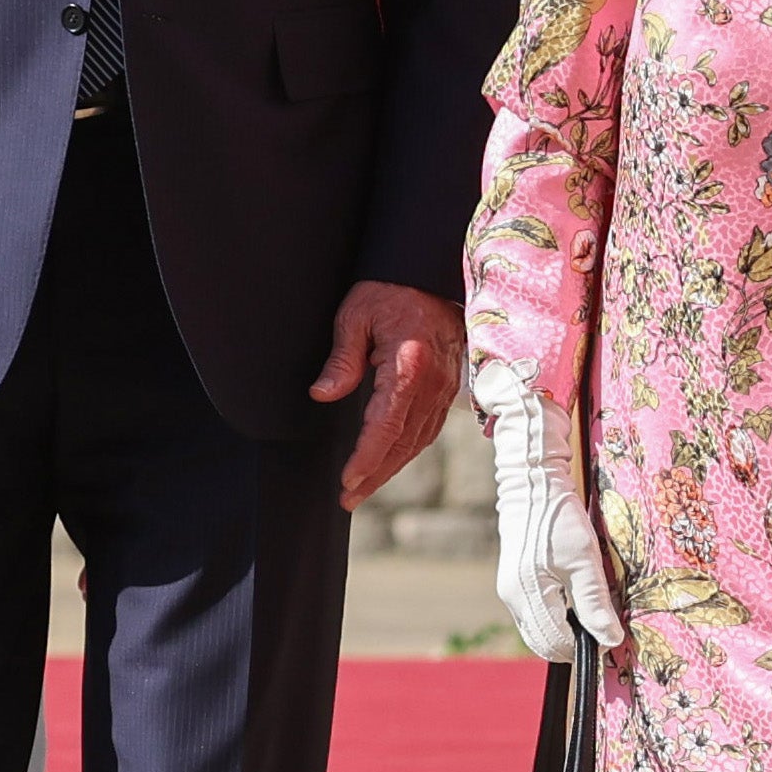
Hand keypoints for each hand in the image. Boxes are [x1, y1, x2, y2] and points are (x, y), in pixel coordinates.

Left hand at [314, 280, 464, 509]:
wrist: (427, 272)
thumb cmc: (389, 291)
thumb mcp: (355, 316)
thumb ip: (341, 359)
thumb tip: (324, 395)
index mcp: (410, 366)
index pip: (387, 425)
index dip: (367, 458)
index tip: (348, 480)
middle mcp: (433, 383)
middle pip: (404, 442)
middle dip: (375, 475)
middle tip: (348, 498)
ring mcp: (445, 387)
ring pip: (419, 440)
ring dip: (391, 467)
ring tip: (363, 488)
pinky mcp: (447, 387)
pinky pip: (429, 427)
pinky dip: (408, 449)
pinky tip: (390, 460)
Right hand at [479, 367, 622, 660]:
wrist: (533, 484)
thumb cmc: (559, 518)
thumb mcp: (585, 560)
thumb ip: (595, 603)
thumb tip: (610, 639)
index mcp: (528, 595)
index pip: (557, 643)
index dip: (585, 648)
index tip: (610, 638)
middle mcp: (512, 599)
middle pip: (544, 643)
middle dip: (573, 644)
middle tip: (603, 629)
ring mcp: (509, 592)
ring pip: (538, 631)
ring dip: (564, 632)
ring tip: (591, 615)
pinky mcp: (512, 583)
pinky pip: (534, 615)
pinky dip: (554, 618)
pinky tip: (574, 603)